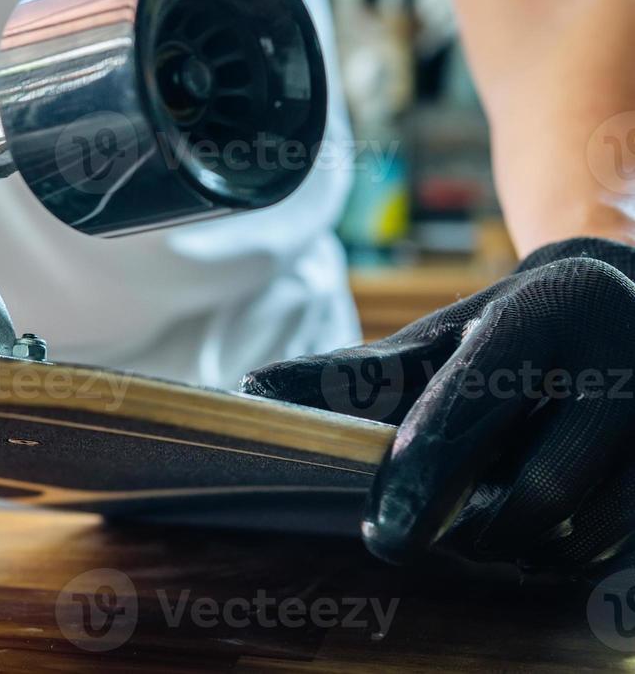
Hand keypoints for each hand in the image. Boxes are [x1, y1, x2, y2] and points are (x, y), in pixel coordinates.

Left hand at [242, 237, 634, 573]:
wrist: (625, 297)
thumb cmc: (508, 330)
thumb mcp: (437, 338)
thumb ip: (353, 374)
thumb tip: (253, 390)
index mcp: (543, 315)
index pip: (473, 408)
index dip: (422, 476)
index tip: (385, 531)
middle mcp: (622, 359)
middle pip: (542, 491)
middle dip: (478, 530)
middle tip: (438, 535)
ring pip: (593, 530)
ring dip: (529, 549)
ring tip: (490, 529)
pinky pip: (630, 543)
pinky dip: (578, 553)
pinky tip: (545, 531)